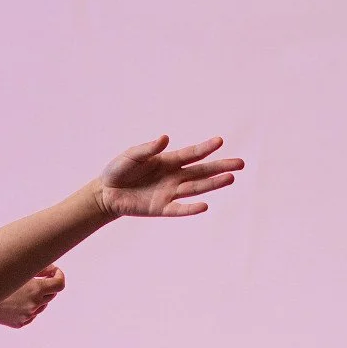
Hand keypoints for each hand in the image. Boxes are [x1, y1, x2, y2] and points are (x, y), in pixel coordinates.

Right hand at [0, 266, 64, 327]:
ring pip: (41, 305)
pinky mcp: (20, 323)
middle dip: (47, 285)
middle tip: (38, 277)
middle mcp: (34, 304)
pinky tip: (14, 301)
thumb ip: (36, 268)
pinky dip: (27, 307)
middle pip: (52, 295)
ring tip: (21, 290)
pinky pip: (30, 314)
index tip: (53, 272)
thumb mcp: (17, 270)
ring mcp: (27, 315)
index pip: (60, 284)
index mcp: (36, 289)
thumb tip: (50, 269)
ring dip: (37, 297)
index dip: (59, 276)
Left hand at [95, 135, 243, 217]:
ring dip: (212, 184)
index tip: (220, 141)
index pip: (191, 154)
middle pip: (201, 172)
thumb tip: (165, 138)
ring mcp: (169, 193)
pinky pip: (178, 209)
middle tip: (240, 164)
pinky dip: (190, 208)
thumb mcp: (131, 155)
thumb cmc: (120, 170)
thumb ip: (147, 148)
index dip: (205, 148)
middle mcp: (173, 177)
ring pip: (195, 189)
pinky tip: (204, 206)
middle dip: (220, 167)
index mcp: (168, 161)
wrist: (106, 192)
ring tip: (230, 179)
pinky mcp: (160, 208)